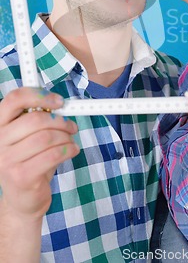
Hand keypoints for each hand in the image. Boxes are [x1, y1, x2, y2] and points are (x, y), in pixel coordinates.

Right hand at [0, 87, 78, 220]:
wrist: (23, 199)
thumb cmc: (30, 161)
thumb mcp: (29, 136)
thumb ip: (38, 118)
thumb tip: (59, 103)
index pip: (15, 99)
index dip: (39, 95)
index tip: (58, 101)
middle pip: (36, 119)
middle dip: (60, 121)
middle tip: (71, 126)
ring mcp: (7, 160)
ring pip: (47, 137)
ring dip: (66, 137)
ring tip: (70, 140)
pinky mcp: (21, 176)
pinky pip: (53, 155)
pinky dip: (69, 149)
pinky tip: (72, 150)